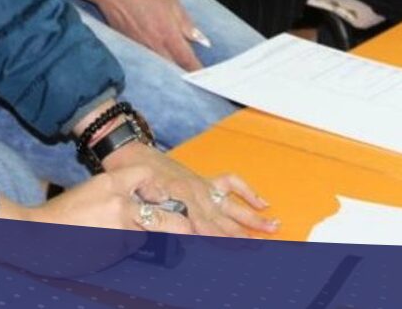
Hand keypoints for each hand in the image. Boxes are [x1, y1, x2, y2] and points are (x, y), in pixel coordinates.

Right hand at [0, 166, 191, 275]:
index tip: (162, 197)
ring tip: (112, 234)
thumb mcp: (93, 190)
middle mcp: (120, 202)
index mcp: (110, 181)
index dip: (158, 187)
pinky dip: (123, 248)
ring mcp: (119, 228)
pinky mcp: (114, 249)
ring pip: (146, 234)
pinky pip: (130, 249)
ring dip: (141, 236)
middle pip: (167, 215)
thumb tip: (150, 202)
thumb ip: (120, 192)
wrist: (35, 235)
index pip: (147, 174)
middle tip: (188, 231)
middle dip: (181, 225)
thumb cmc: (62, 214)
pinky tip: (102, 246)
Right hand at [95, 0, 205, 70]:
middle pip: (173, 67)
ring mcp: (139, 46)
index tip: (208, 79)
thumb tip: (204, 41)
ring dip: (170, 68)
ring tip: (182, 72)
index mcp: (167, 34)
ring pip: (159, 63)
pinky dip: (155, 60)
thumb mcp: (171, 2)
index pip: (186, 60)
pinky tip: (161, 58)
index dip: (197, 71)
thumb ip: (187, 24)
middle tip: (198, 79)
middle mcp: (153, 44)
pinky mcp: (128, 44)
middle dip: (185, 73)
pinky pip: (145, 56)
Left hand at [104, 143, 278, 237]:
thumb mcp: (135, 201)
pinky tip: (262, 202)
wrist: (129, 151)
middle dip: (239, 235)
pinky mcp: (204, 179)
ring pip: (231, 205)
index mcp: (177, 198)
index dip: (213, 238)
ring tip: (272, 226)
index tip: (227, 250)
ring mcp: (201, 185)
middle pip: (221, 219)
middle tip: (258, 246)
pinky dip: (247, 191)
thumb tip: (171, 235)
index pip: (200, 225)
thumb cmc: (130, 178)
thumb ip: (155, 218)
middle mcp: (193, 192)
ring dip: (251, 217)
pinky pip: (231, 183)